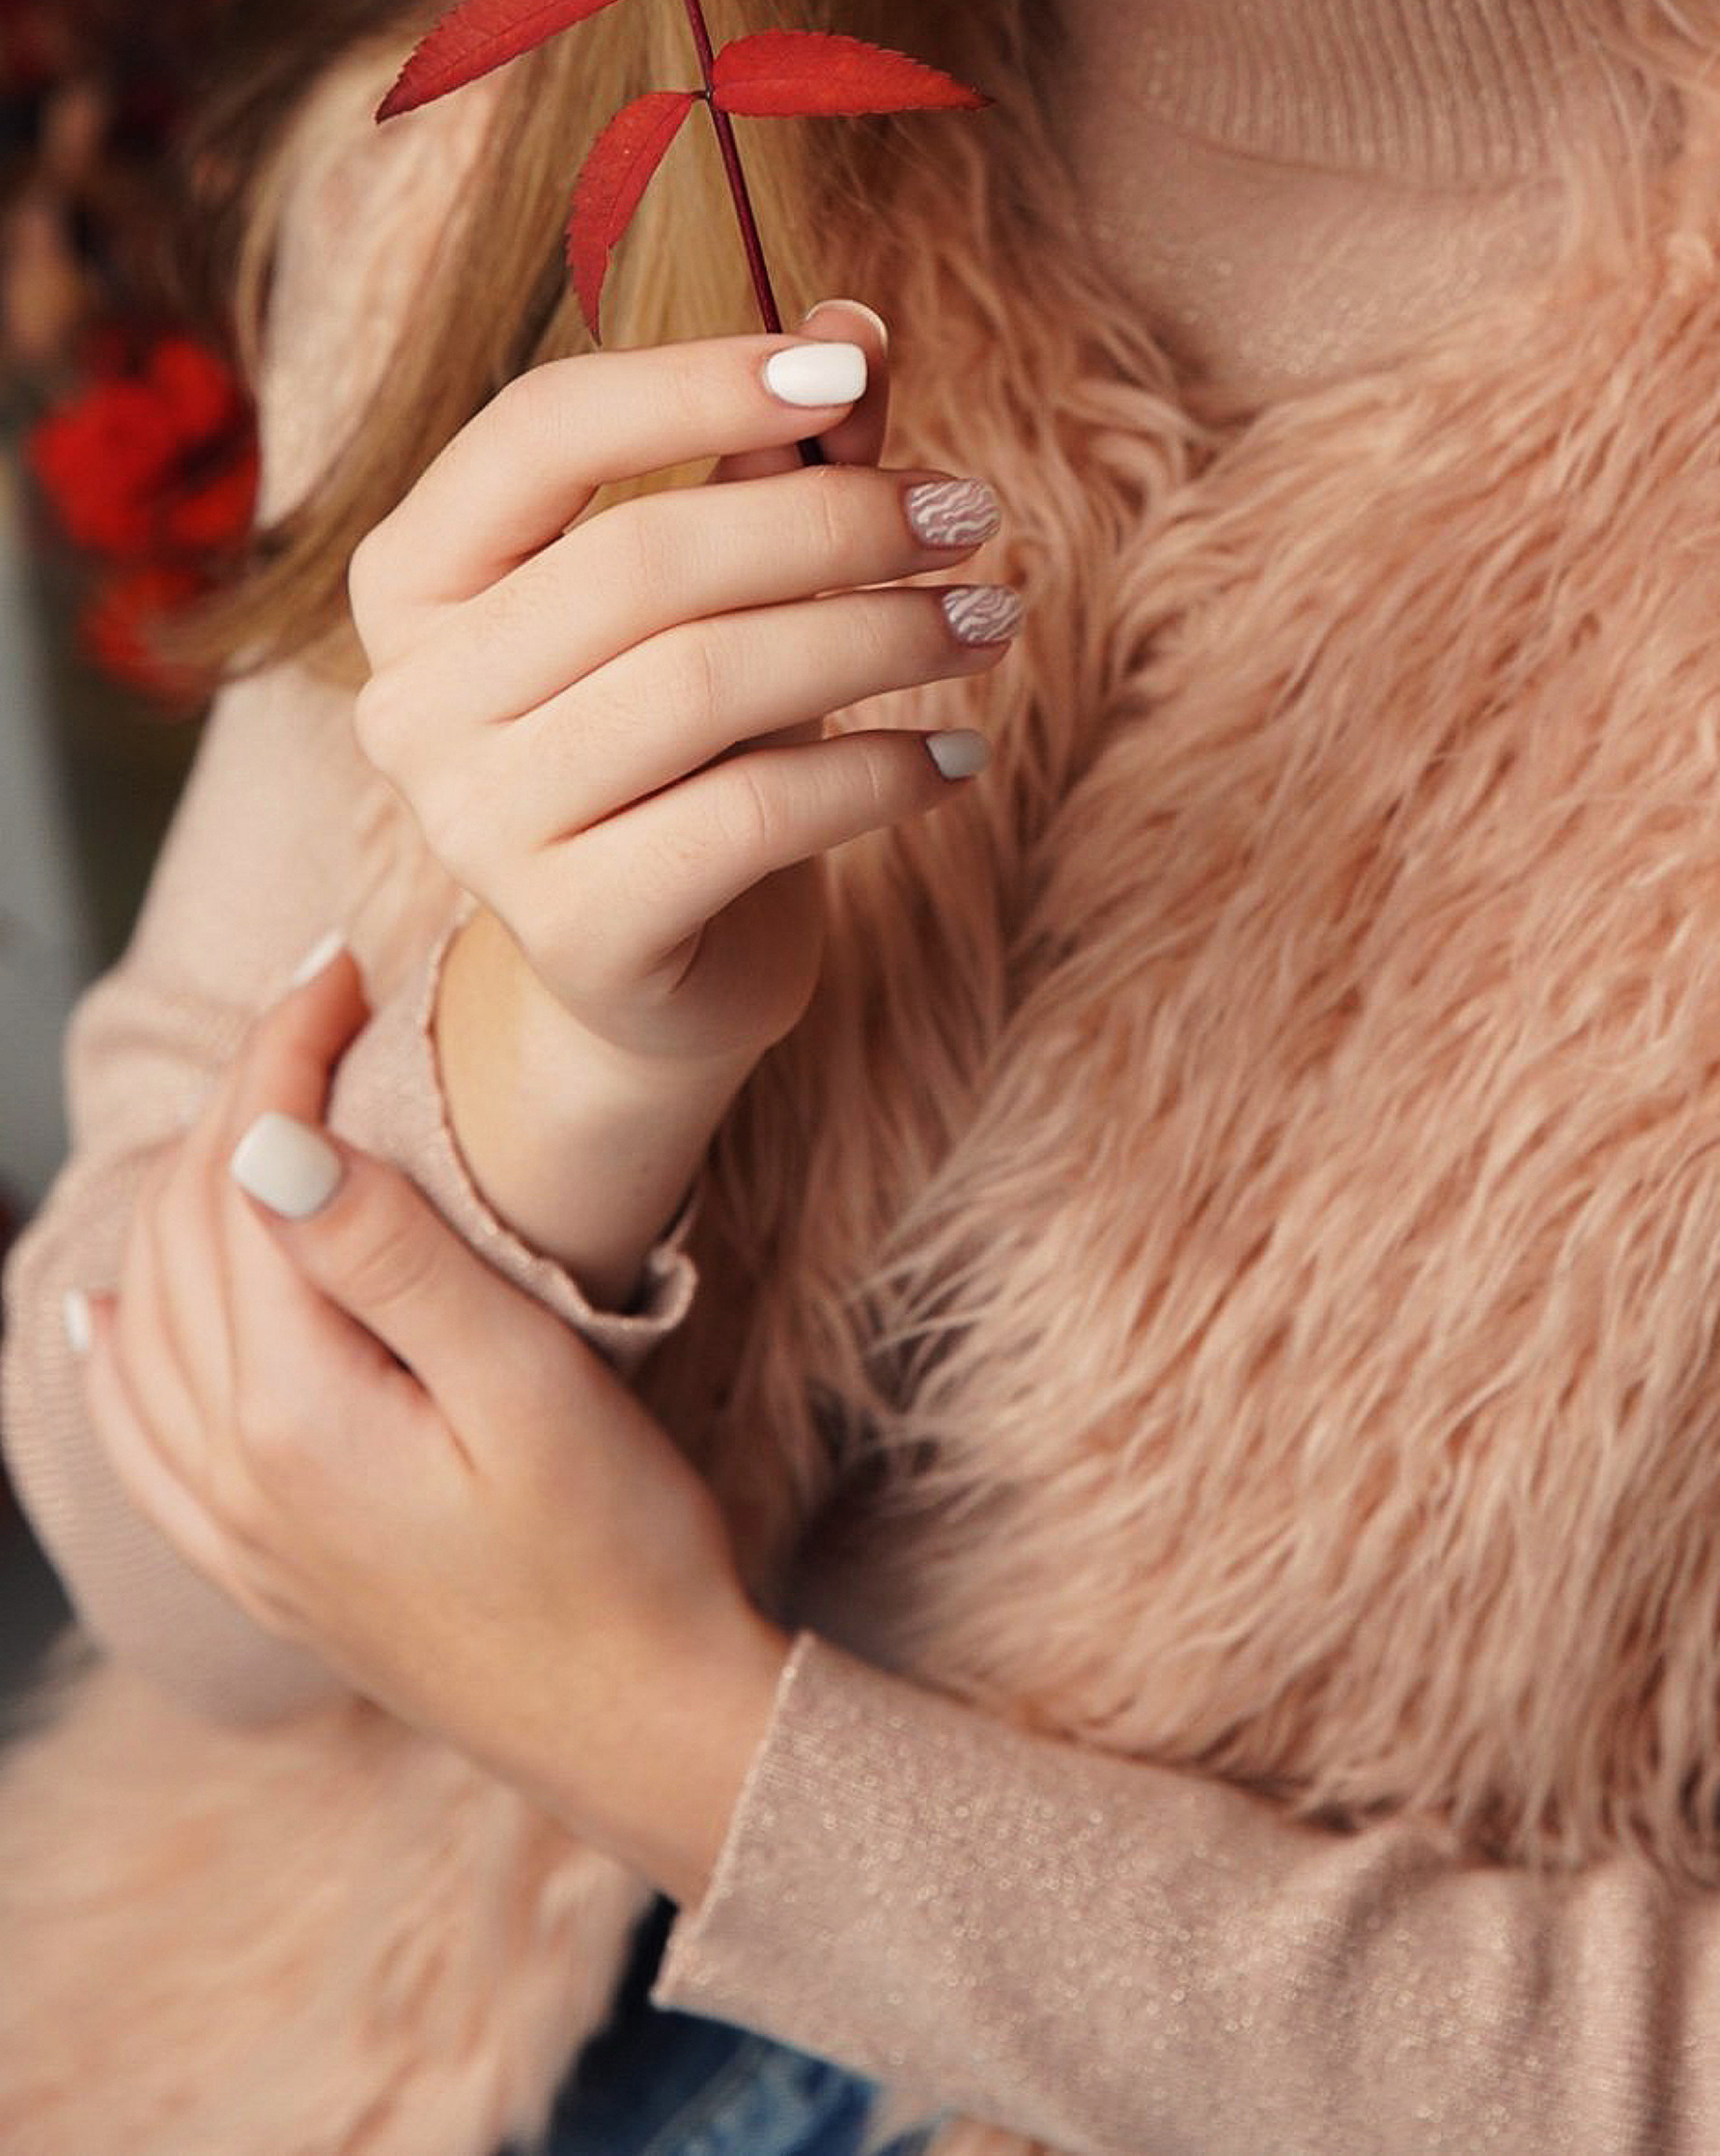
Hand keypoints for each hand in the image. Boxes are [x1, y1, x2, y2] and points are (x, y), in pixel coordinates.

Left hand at [73, 937, 793, 1900]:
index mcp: (293, 1413)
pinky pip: (137, 1439)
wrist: (639, 1725)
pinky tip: (110, 1313)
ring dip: (188, 1192)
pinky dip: (113, 1352)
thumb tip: (267, 1143)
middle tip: (324, 1003)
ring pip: (149, 1319)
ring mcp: (237, 1530)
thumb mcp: (526, 1383)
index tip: (344, 964)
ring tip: (263, 1102)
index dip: (287, 1052)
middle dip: (242, 1098)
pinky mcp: (262, 1569)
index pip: (247, 1179)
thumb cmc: (616, 1551)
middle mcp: (233, 1473)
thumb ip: (391, 1259)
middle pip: (187, 1235)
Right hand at [344, 295, 1018, 1077]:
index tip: (852, 370)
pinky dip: (876, 771)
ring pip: (707, 684)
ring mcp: (476, 823)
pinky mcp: (569, 932)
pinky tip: (955, 755)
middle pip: (645, 558)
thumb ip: (782, 452)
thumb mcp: (732, 581)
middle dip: (836, 521)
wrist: (660, 966)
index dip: (698, 382)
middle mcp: (414, 697)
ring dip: (880, 638)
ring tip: (988, 620)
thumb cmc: (691, 735)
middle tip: (971, 515)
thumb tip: (858, 323)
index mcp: (417, 575)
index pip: (541, 429)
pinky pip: (751, 815)